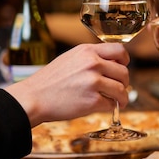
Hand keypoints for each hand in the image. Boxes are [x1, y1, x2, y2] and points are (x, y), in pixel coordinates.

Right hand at [5, 43, 129, 126]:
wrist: (33, 97)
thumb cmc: (50, 80)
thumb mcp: (70, 58)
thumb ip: (91, 58)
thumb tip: (112, 64)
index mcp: (87, 51)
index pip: (119, 50)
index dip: (124, 61)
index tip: (122, 68)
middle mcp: (92, 64)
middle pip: (123, 72)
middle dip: (124, 82)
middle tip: (119, 89)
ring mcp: (93, 82)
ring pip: (121, 89)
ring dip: (122, 97)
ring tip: (118, 101)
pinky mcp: (92, 101)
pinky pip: (111, 104)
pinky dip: (110, 107)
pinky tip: (105, 107)